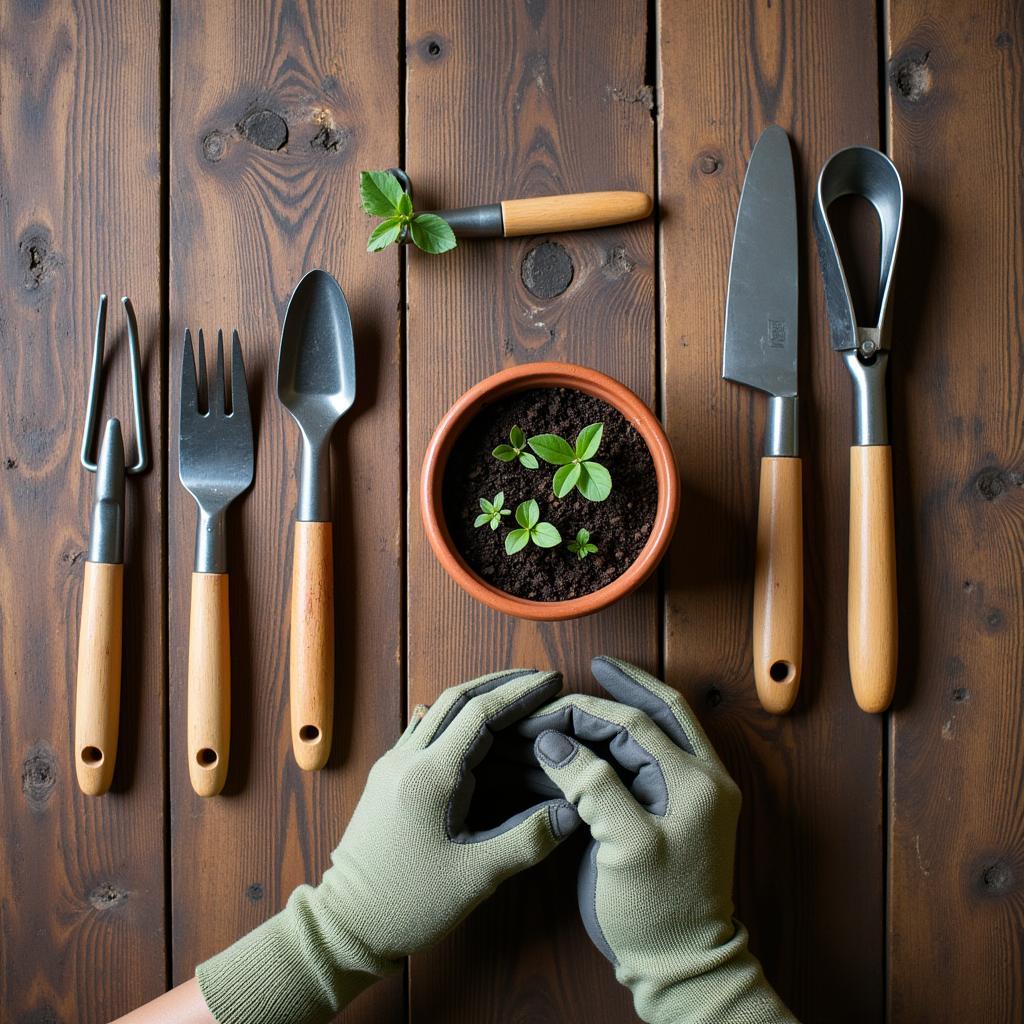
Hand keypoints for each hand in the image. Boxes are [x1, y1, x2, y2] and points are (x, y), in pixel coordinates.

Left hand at [197, 669, 578, 1023]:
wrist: (344, 926)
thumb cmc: (407, 904)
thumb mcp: (475, 877)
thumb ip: (527, 840)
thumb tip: (573, 812)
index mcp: (429, 775)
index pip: (480, 713)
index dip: (520, 693)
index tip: (552, 681)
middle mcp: (406, 759)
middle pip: (457, 699)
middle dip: (502, 684)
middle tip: (541, 680)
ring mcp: (392, 765)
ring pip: (440, 712)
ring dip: (479, 698)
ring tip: (517, 698)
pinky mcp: (387, 779)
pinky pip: (426, 732)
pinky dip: (457, 720)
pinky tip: (471, 726)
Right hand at [529, 657, 796, 1023]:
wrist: (679, 964)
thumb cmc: (656, 913)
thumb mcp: (626, 848)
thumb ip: (593, 786)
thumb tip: (553, 741)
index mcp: (696, 783)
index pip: (634, 725)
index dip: (585, 712)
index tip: (543, 712)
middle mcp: (702, 777)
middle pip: (655, 713)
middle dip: (611, 692)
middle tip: (566, 685)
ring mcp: (693, 791)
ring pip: (655, 729)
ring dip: (616, 709)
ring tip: (579, 694)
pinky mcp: (676, 807)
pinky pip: (648, 755)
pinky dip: (617, 738)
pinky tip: (590, 733)